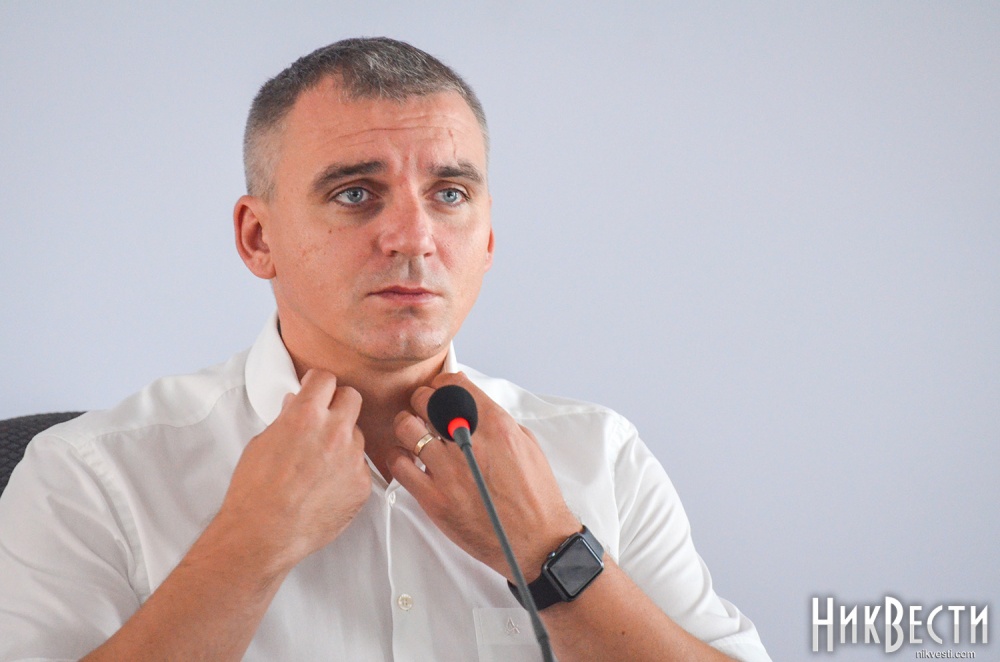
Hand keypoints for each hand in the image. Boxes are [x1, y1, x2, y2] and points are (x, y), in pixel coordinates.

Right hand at [214, 369, 370, 575]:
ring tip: (320, 463)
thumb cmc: (255, 491)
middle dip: (338, 403)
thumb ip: (286, 418)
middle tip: (325, 418)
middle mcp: (335, 432)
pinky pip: (360, 466)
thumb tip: (297, 403)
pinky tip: (326, 485)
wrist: (263, 534)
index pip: (326, 378)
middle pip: (352, 397)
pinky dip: (347, 470)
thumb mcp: (262, 443)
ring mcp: (352, 458)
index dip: (318, 384)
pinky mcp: (362, 483)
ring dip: (343, 440)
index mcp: (306, 416)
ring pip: (357, 434)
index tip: (316, 390)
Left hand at [387, 372, 579, 580]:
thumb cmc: (535, 496)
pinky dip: (398, 458)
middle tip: (423, 413)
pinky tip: (409, 462)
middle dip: (420, 403)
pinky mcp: (435, 499)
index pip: (452, 384)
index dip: (440, 385)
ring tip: (414, 437)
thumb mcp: (526, 444)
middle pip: (424, 401)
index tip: (438, 393)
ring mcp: (450, 472)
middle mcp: (470, 444)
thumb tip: (472, 404)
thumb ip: (496, 420)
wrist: (536, 541)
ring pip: (406, 428)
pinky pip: (399, 466)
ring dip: (406, 428)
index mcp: (496, 426)